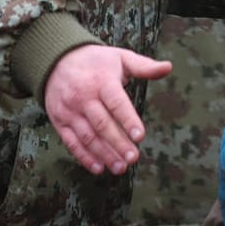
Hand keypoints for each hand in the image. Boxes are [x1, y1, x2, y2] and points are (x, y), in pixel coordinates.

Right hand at [43, 45, 171, 174]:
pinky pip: (71, 142)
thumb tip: (168, 67)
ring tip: (121, 167)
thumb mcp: (120, 57)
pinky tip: (99, 168)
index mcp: (102, 81)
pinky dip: (84, 157)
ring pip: (88, 136)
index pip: (116, 103)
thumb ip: (144, 66)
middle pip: (102, 124)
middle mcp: (83, 96)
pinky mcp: (60, 121)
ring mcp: (70, 110)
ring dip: (104, 154)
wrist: (56, 60)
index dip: (128, 120)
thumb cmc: (95, 61)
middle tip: (133, 158)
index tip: (140, 136)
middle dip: (118, 143)